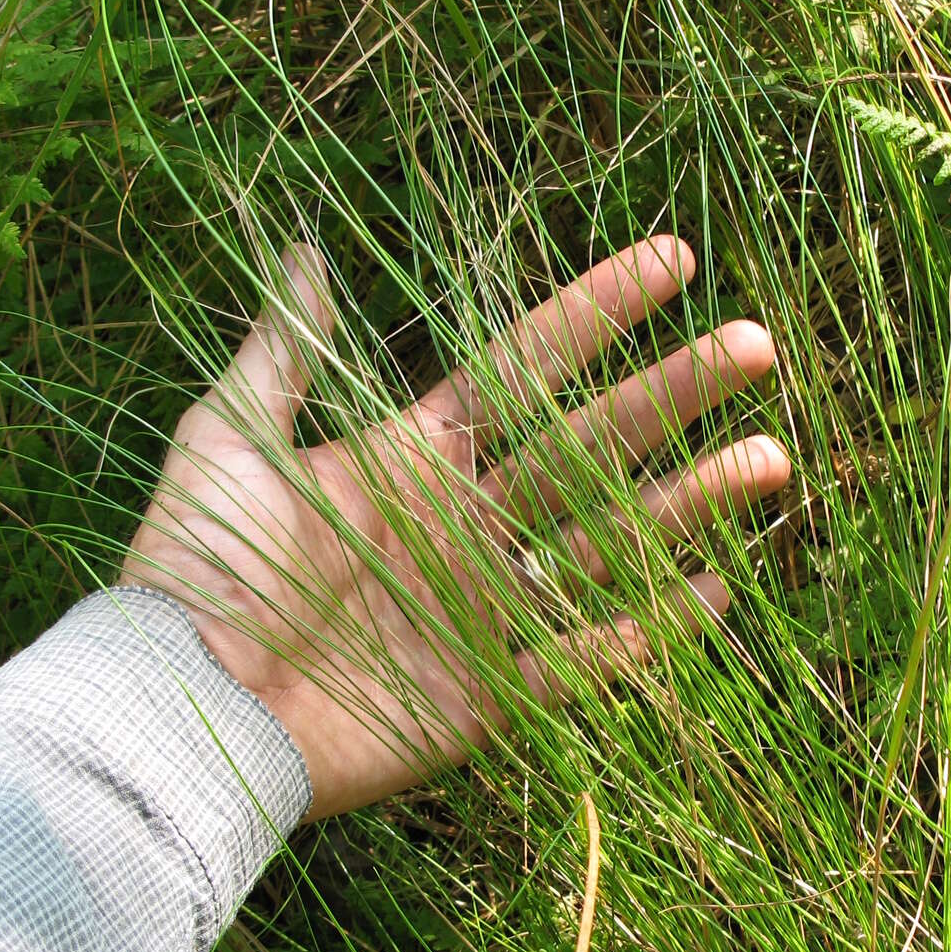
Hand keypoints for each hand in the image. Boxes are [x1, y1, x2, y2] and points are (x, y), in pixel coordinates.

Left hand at [122, 236, 788, 818]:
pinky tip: (720, 594)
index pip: (527, 367)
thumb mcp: (226, 440)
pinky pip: (587, 659)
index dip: (597, 312)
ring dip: (692, 503)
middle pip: (591, 445)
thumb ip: (282, 351)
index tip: (672, 259)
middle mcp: (465, 524)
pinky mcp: (488, 694)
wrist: (179, 705)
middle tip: (756, 346)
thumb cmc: (195, 570)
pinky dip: (653, 635)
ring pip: (610, 544)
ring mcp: (483, 608)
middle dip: (672, 395)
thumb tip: (305, 246)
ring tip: (771, 458)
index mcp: (413, 457)